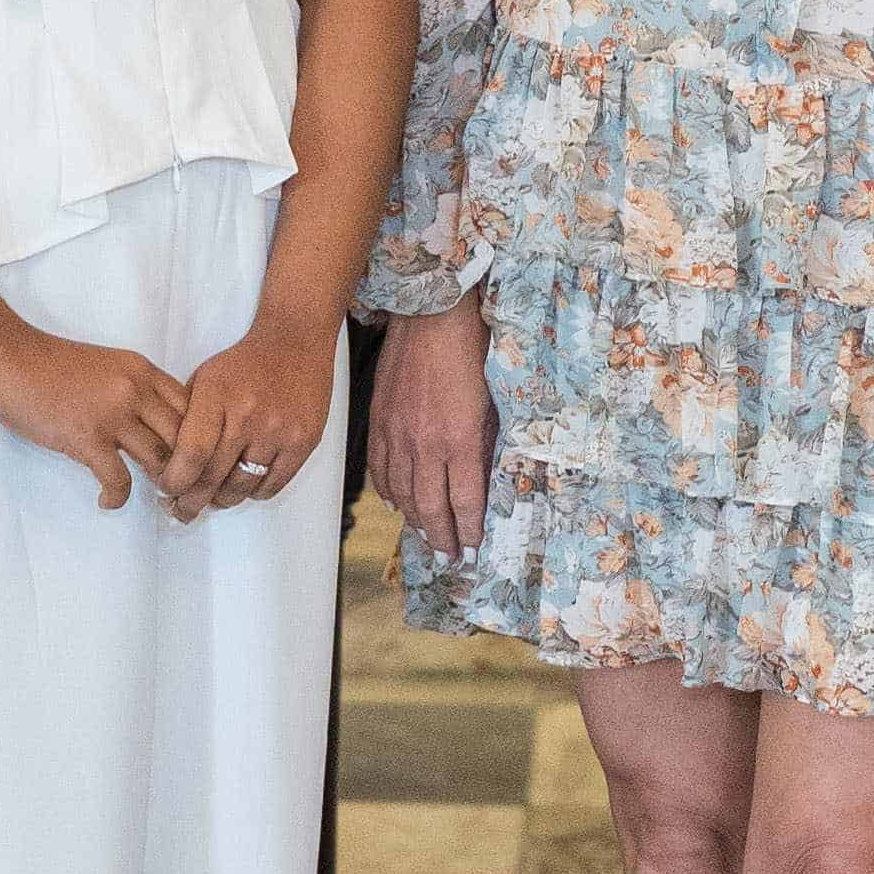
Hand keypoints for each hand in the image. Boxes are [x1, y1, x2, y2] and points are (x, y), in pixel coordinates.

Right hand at [0, 318, 187, 514]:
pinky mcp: (86, 438)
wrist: (9, 358)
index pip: (194, 407)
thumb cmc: (52, 364)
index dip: (199, 438)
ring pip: (160, 461)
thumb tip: (156, 425)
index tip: (190, 459)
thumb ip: (135, 389)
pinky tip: (107, 501)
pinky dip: (117, 497)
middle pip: (185, 438)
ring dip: (160, 485)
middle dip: (187, 468)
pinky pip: (119, 479)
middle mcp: (135, 390)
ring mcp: (112, 414)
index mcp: (143, 370)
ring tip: (152, 496)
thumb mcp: (109, 365)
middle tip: (177, 486)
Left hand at [161, 304, 346, 524]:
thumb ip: (187, 418)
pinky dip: (253, 492)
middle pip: (213, 477)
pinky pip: (272, 485)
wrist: (295, 341)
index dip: (174, 481)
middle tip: (180, 512)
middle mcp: (248, 416)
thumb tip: (168, 463)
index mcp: (216, 396)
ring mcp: (278, 431)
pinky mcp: (303, 442)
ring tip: (211, 501)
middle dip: (191, 502)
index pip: (190, 454)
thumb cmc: (244, 363)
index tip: (166, 490)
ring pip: (242, 487)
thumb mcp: (205, 379)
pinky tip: (242, 488)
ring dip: (222, 500)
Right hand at [364, 298, 492, 558]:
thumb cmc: (471, 349)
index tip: (472, 550)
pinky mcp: (380, 420)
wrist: (431, 314)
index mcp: (460, 441)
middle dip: (441, 537)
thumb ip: (487, 442)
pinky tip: (395, 503)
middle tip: (448, 558)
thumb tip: (485, 476)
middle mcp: (426, 445)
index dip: (468, 530)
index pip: (464, 501)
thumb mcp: (494, 401)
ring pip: (402, 492)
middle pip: (430, 506)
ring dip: (415, 520)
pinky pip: (380, 467)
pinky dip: (387, 490)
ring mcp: (397, 434)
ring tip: (425, 537)